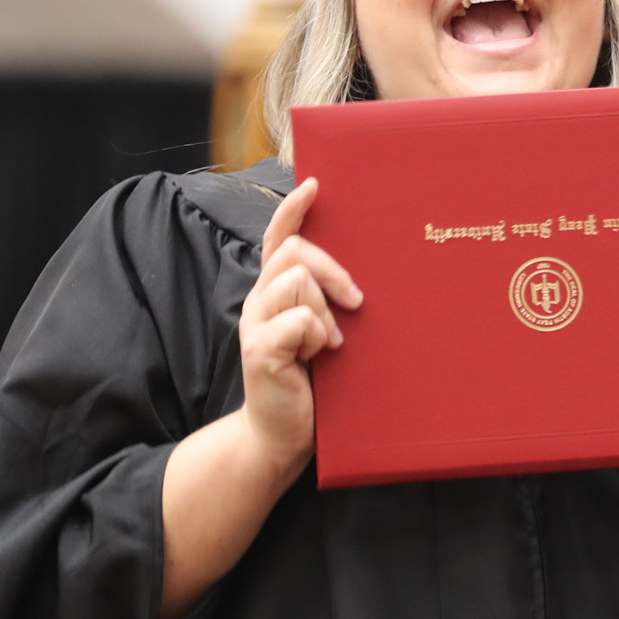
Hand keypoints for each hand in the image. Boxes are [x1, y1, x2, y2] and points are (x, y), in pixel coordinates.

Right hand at [236, 177, 362, 469]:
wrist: (282, 433)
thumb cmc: (312, 381)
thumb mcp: (322, 331)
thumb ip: (328, 301)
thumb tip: (363, 276)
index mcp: (274, 291)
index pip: (278, 237)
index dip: (293, 209)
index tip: (315, 184)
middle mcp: (259, 300)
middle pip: (295, 252)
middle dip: (333, 270)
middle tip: (355, 302)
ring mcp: (255, 323)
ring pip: (296, 281)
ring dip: (324, 312)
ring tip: (330, 343)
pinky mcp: (259, 349)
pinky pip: (297, 320)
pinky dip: (316, 336)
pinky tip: (317, 357)